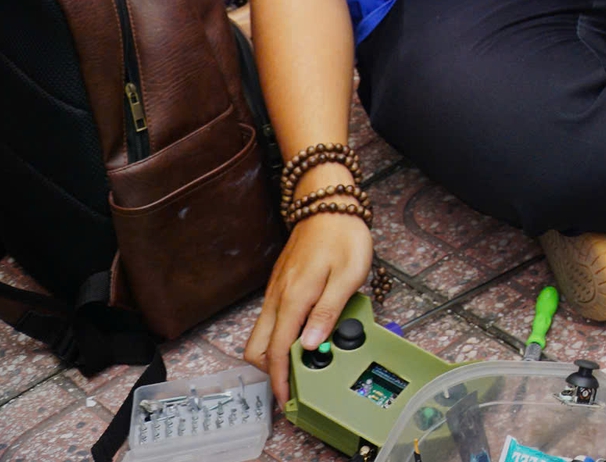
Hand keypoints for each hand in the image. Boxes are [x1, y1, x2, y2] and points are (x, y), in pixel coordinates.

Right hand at [245, 209, 372, 404]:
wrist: (327, 206)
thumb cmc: (343, 237)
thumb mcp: (348, 275)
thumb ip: (328, 312)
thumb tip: (311, 346)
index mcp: (293, 298)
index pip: (277, 350)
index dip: (281, 379)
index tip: (289, 400)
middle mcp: (277, 298)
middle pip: (257, 349)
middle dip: (272, 370)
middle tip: (298, 381)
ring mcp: (275, 292)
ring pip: (260, 335)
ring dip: (275, 354)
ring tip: (304, 361)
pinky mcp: (279, 287)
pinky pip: (270, 321)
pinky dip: (280, 336)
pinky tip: (304, 336)